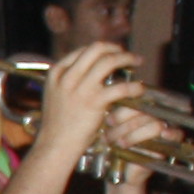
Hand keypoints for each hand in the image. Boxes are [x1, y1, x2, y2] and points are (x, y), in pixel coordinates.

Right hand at [34, 40, 140, 157]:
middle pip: (96, 49)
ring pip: (109, 61)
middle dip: (116, 48)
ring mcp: (80, 89)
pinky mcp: (94, 102)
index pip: (83, 50)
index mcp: (56, 73)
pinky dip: (133, 86)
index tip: (114, 53)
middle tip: (128, 55)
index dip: (103, 49)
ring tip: (137, 63)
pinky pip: (120, 87)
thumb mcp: (55, 96)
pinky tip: (139, 89)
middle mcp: (67, 77)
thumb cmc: (57, 125)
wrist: (55, 145)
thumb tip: (90, 71)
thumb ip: (69, 81)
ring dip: (127, 58)